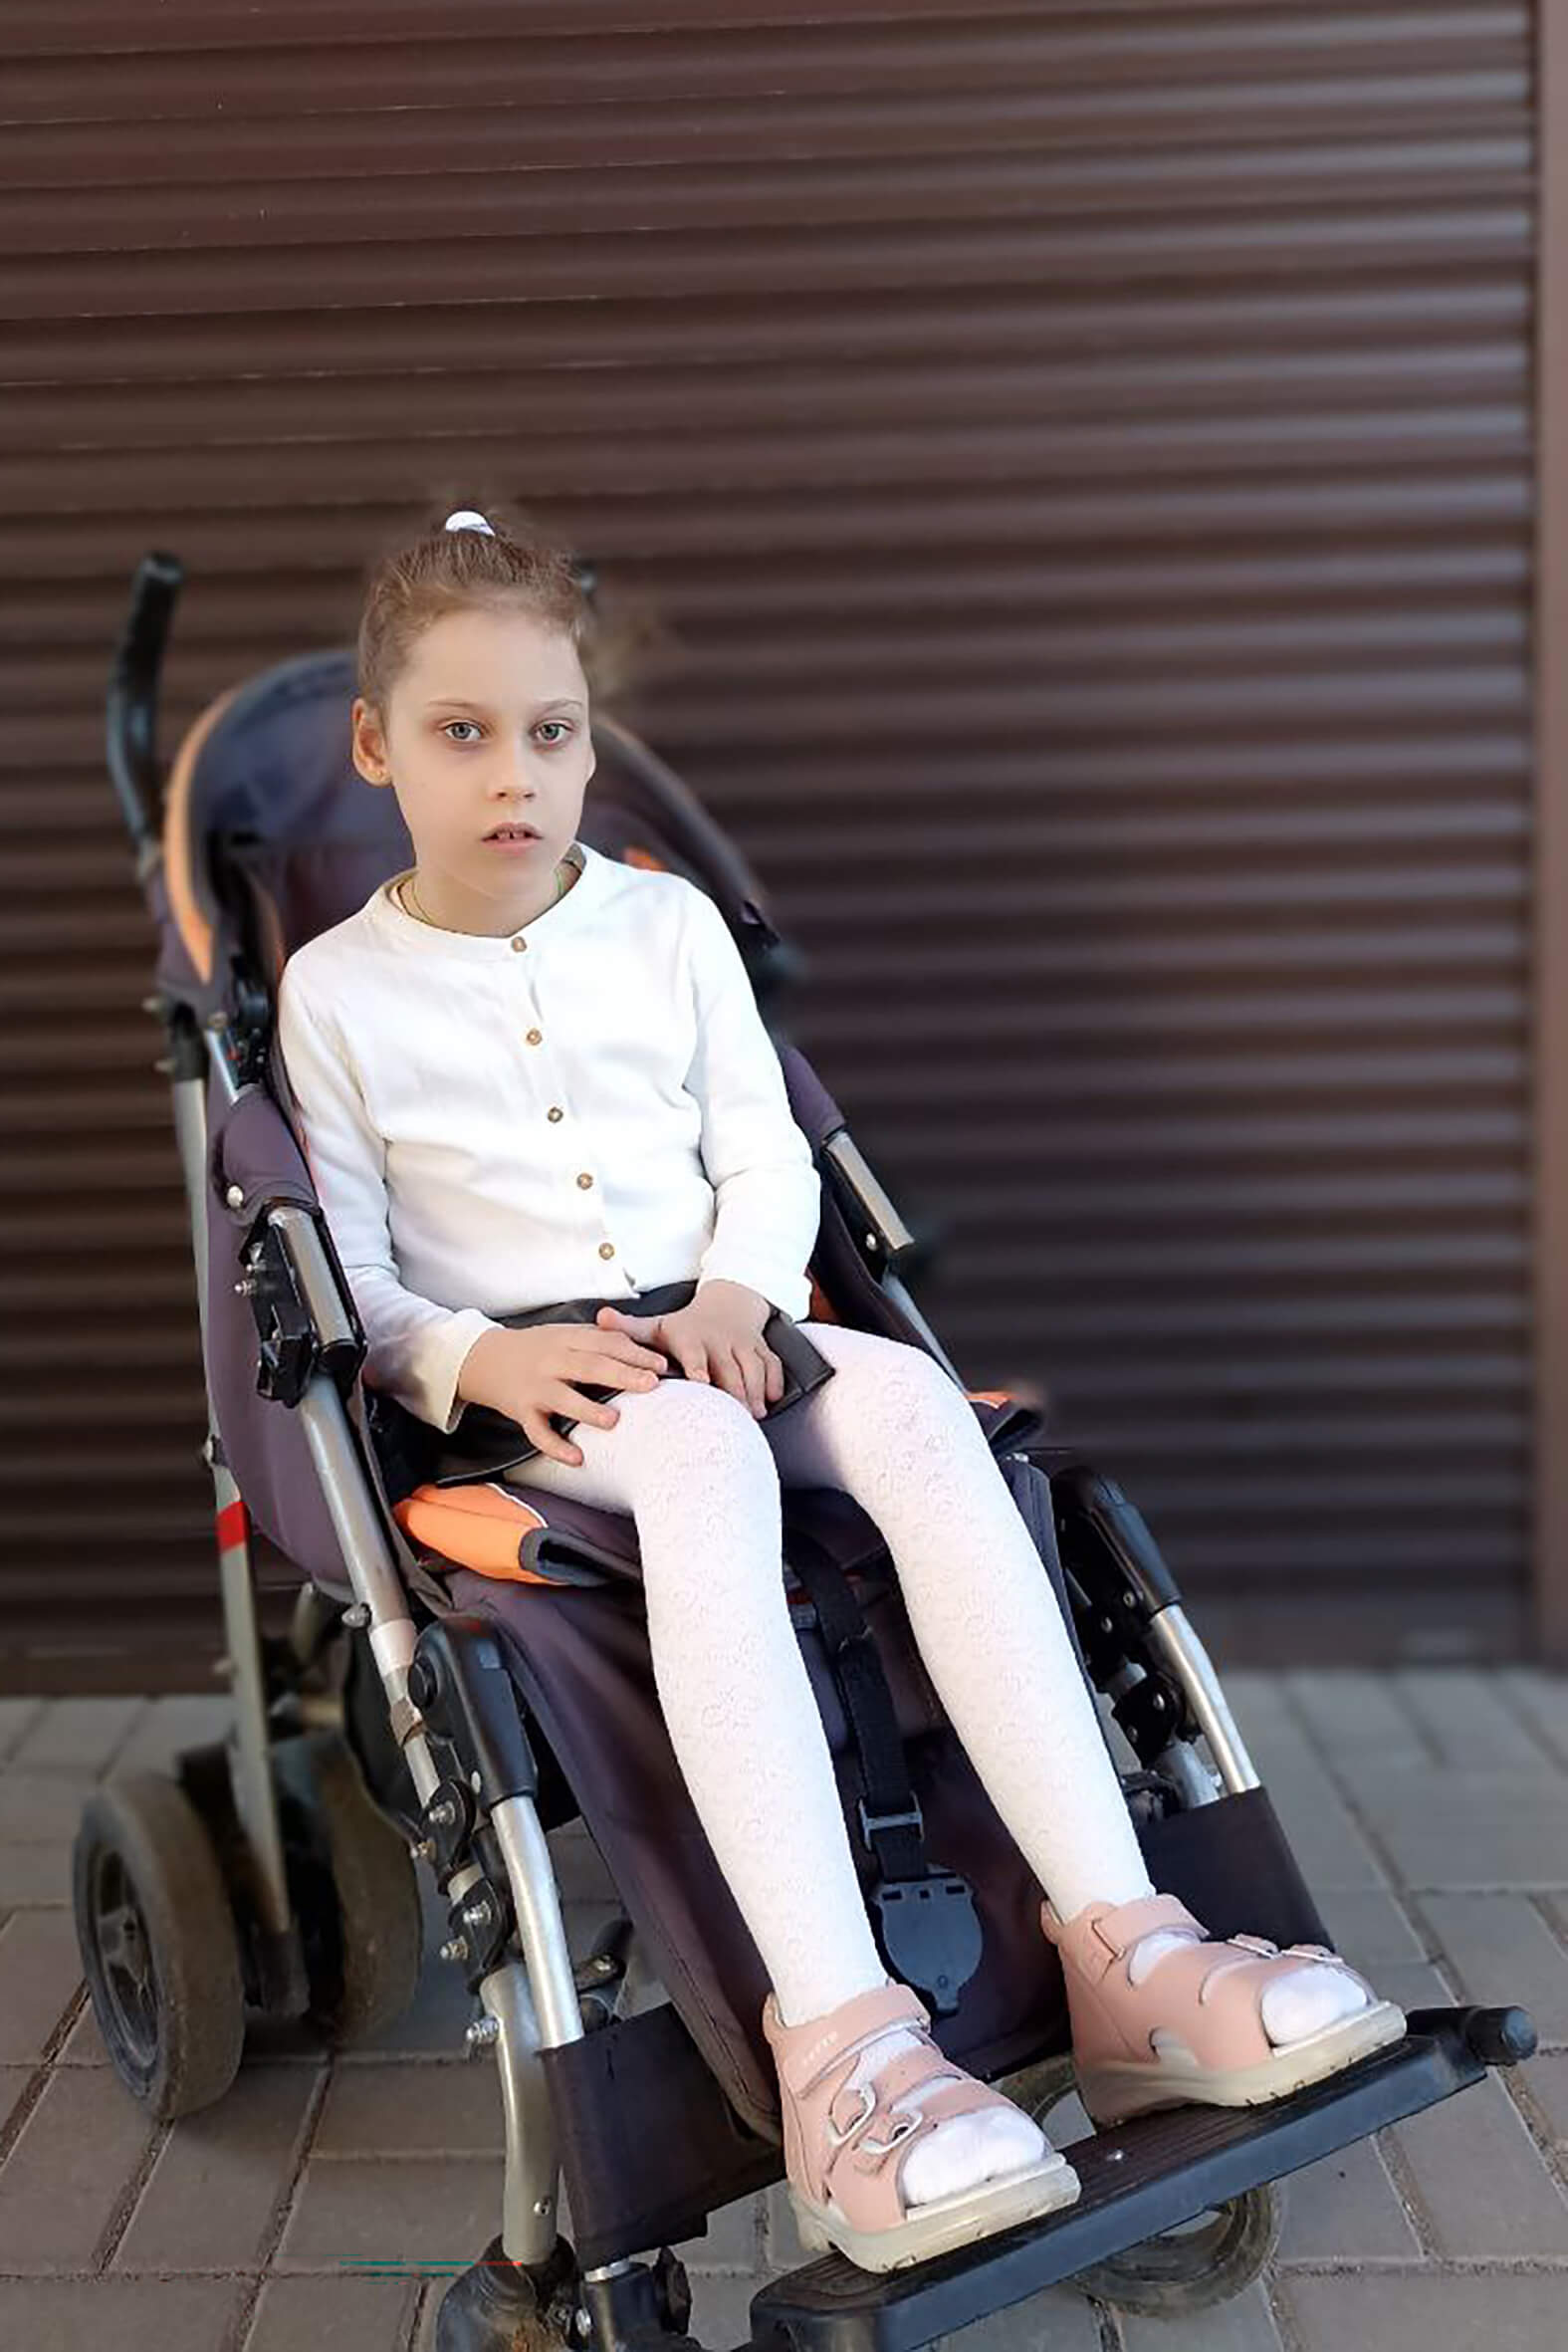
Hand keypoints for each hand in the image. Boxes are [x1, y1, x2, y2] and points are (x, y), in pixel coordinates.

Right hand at [456, 1322, 668, 1466]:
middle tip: (651, 1385)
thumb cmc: (534, 1348)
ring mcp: (535, 1387)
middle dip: (622, 1375)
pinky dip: (557, 1447)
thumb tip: (642, 1348)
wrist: (482, 1358)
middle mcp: (551, 1361)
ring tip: (614, 1421)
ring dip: (589, 1410)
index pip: (604, 1342)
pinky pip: (539, 1432)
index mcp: (566, 1339)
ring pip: (563, 1399)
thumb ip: (597, 1339)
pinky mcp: (521, 1411)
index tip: (661, 1364)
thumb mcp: (563, 1334)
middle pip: (589, 1366)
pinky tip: (577, 1458)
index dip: (634, 1352)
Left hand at [595, 1281, 784, 1418]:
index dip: (698, 1366)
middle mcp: (719, 1339)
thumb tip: (599, 1318)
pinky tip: (771, 1401)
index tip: (700, 1382)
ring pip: (753, 1366)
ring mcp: (743, 1344)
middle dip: (734, 1389)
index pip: (695, 1351)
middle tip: (736, 1415)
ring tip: (754, 1414)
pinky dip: (774, 1381)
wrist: (728, 1303)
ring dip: (755, 1390)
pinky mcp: (761, 1349)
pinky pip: (772, 1364)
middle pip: (729, 1366)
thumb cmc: (685, 1325)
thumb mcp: (658, 1324)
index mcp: (691, 1335)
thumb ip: (629, 1328)